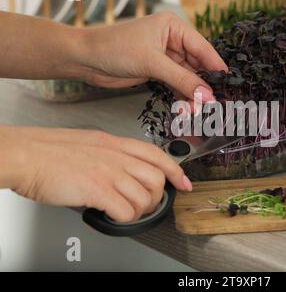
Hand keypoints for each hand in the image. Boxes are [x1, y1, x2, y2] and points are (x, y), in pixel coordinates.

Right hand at [0, 125, 191, 221]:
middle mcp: (116, 156)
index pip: (156, 154)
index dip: (176, 170)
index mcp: (115, 143)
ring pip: (145, 197)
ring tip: (123, 211)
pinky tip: (110, 215)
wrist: (25, 155)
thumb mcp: (88, 144)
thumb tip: (122, 174)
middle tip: (144, 204)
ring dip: (138, 210)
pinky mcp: (97, 189)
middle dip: (156, 196)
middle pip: (157, 178)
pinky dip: (123, 218)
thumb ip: (110, 156)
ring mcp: (108, 172)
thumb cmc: (49, 151)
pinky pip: (126, 210)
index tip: (184, 182)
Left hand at [78, 12, 227, 100]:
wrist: (86, 60)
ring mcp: (164, 58)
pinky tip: (185, 108)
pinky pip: (176, 85)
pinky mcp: (157, 72)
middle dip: (203, 86)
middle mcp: (172, 41)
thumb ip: (182, 80)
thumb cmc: (114, 48)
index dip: (215, 67)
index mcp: (173, 27)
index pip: (202, 48)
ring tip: (196, 110)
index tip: (227, 84)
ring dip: (192, 95)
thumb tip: (207, 95)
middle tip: (212, 104)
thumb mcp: (152, 63)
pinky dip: (181, 97)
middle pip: (197, 65)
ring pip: (187, 78)